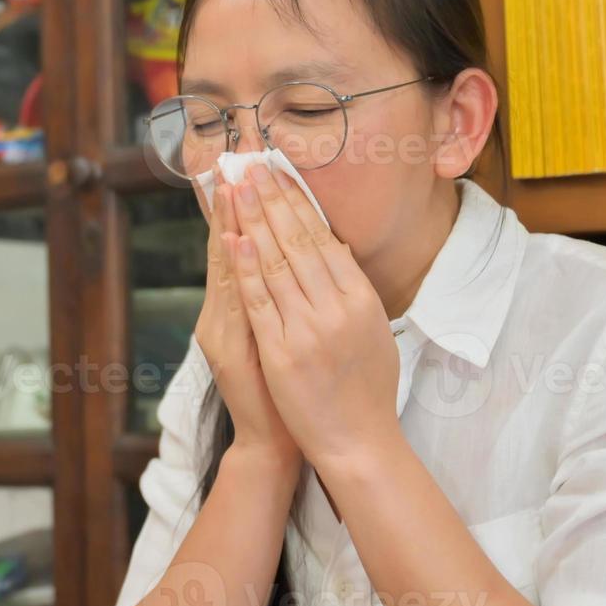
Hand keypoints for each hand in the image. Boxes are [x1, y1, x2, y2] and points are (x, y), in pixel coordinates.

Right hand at [192, 164, 298, 466]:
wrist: (275, 442)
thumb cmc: (281, 393)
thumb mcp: (273, 342)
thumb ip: (270, 302)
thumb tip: (284, 259)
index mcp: (231, 313)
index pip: (234, 247)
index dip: (233, 209)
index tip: (236, 169)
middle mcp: (222, 317)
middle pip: (228, 248)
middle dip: (232, 204)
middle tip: (231, 159)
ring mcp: (227, 332)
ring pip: (230, 267)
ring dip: (232, 222)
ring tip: (232, 182)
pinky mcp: (237, 349)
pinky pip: (240, 301)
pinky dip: (238, 269)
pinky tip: (236, 239)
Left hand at [224, 162, 402, 471]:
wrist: (358, 442)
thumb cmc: (365, 389)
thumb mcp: (371, 332)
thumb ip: (352, 291)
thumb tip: (336, 249)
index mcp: (361, 299)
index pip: (323, 238)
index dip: (298, 202)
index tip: (278, 172)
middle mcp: (337, 308)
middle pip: (298, 241)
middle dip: (272, 198)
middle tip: (251, 163)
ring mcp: (309, 330)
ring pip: (277, 263)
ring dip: (254, 220)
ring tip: (238, 187)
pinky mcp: (283, 353)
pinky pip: (261, 303)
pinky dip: (247, 268)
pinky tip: (234, 240)